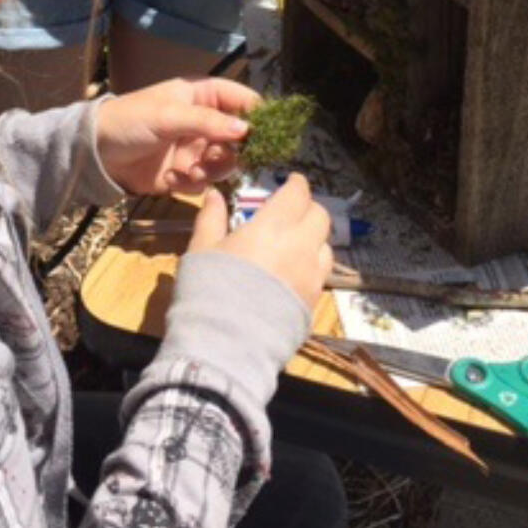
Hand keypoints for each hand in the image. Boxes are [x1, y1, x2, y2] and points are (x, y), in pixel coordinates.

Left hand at [95, 77, 257, 194]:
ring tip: (191, 170)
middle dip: (234, 150)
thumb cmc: (129, 120)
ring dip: (211, 169)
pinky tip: (171, 178)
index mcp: (202, 96)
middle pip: (239, 137)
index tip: (268, 131)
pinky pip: (204, 183)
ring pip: (225, 163)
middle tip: (223, 158)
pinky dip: (191, 183)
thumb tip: (246, 130)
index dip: (257, 113)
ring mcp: (195, 149)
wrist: (95, 153)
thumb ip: (207, 122)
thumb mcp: (168, 115)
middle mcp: (204, 123)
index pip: (240, 99)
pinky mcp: (185, 174)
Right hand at [186, 173, 331, 313]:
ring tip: (295, 242)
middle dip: (308, 208)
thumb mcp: (201, 249)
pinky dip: (312, 266)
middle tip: (292, 210)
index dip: (296, 184)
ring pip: (326, 246)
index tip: (292, 181)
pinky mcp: (313, 303)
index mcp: (273, 227)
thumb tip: (215, 195)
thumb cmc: (208, 291)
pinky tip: (294, 273)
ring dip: (313, 237)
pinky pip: (321, 275)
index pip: (297, 194)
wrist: (225, 346)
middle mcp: (300, 247)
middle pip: (319, 216)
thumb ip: (211, 218)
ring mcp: (311, 277)